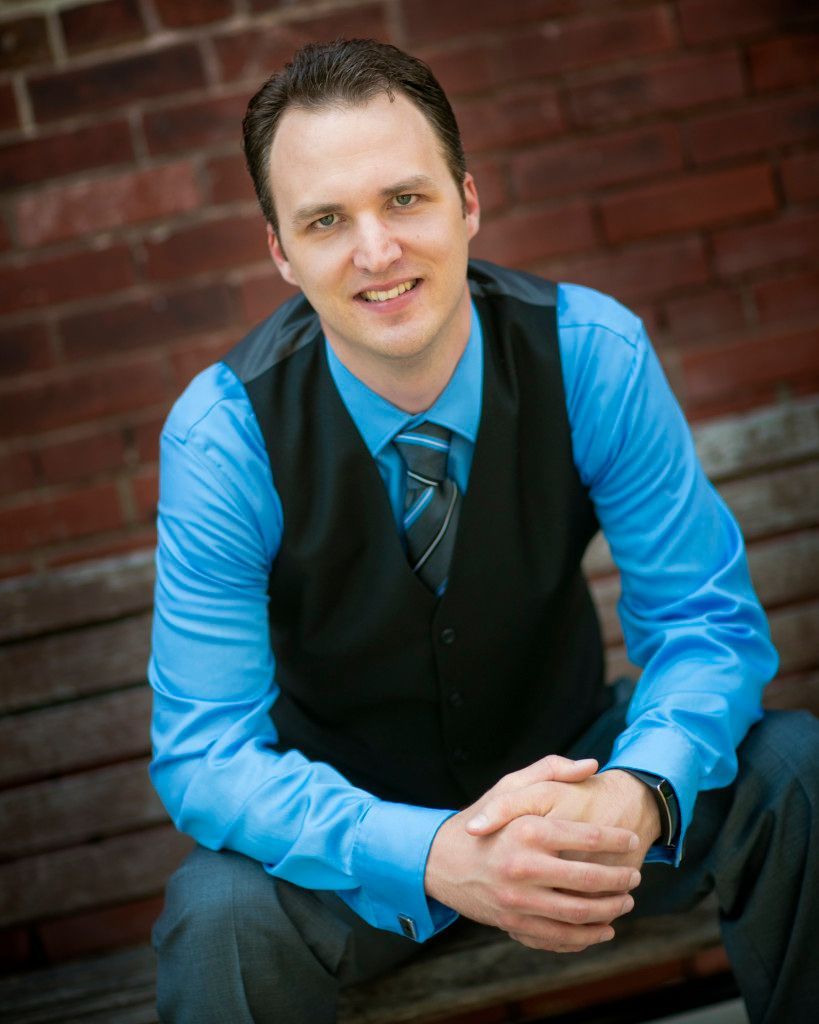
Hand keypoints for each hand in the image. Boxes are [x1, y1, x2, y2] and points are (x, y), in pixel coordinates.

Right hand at [424, 756, 641, 951]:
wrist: (443, 861)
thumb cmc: (483, 819)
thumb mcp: (510, 786)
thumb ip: (551, 769)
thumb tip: (592, 764)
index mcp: (527, 829)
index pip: (587, 837)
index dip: (616, 840)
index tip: (632, 838)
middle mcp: (522, 866)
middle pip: (588, 879)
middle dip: (620, 879)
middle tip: (635, 875)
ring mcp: (518, 900)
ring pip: (579, 913)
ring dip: (610, 910)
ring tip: (626, 901)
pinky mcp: (514, 924)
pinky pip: (560, 937)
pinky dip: (587, 937)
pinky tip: (604, 928)